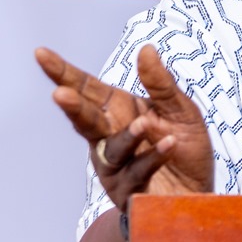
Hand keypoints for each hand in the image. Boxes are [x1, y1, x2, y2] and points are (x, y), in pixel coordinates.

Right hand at [36, 44, 214, 212]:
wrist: (200, 193)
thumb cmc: (186, 148)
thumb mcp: (180, 110)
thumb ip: (161, 84)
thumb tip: (146, 48)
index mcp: (117, 111)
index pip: (86, 88)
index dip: (63, 72)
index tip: (40, 53)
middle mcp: (109, 137)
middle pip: (85, 119)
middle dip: (73, 107)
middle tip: (60, 95)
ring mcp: (116, 167)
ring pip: (112, 150)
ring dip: (127, 137)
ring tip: (143, 124)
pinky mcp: (130, 192)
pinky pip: (138, 173)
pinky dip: (153, 157)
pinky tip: (169, 144)